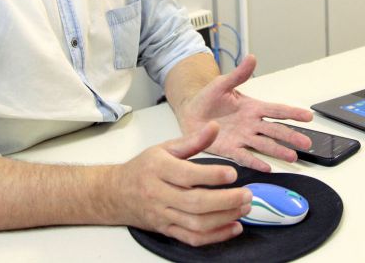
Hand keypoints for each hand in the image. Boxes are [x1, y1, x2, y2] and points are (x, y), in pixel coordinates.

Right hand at [110, 121, 252, 245]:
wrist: (116, 194)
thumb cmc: (145, 168)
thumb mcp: (165, 148)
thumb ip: (193, 140)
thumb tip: (215, 126)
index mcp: (158, 168)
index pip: (187, 175)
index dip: (212, 175)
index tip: (233, 173)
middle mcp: (159, 194)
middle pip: (195, 203)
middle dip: (226, 201)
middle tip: (247, 194)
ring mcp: (162, 215)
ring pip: (196, 223)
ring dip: (224, 218)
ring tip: (244, 208)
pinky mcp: (166, 230)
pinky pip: (192, 238)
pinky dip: (215, 236)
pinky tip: (234, 227)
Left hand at [176, 55, 313, 171]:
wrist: (189, 113)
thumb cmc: (207, 98)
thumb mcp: (222, 83)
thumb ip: (239, 74)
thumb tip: (251, 57)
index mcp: (252, 108)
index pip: (277, 110)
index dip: (293, 113)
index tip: (308, 117)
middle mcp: (251, 124)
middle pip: (276, 130)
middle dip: (291, 136)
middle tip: (306, 143)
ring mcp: (242, 138)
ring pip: (265, 145)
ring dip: (279, 151)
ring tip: (292, 157)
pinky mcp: (230, 149)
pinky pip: (245, 156)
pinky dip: (256, 161)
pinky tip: (267, 167)